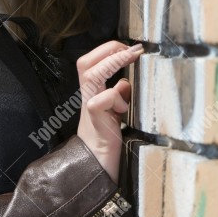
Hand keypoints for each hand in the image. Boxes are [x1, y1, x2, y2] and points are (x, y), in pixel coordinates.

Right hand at [76, 41, 143, 183]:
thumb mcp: (115, 112)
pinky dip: (114, 96)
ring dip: (111, 63)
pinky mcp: (95, 121)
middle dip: (107, 49)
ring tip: (130, 58)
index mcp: (92, 93)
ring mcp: (89, 108)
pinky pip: (100, 101)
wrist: (96, 168)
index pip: (91, 62)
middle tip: (130, 49)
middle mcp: (88, 97)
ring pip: (90, 75)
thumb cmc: (108, 139)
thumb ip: (118, 95)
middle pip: (85, 62)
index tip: (133, 48)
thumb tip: (126, 81)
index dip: (109, 50)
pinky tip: (124, 107)